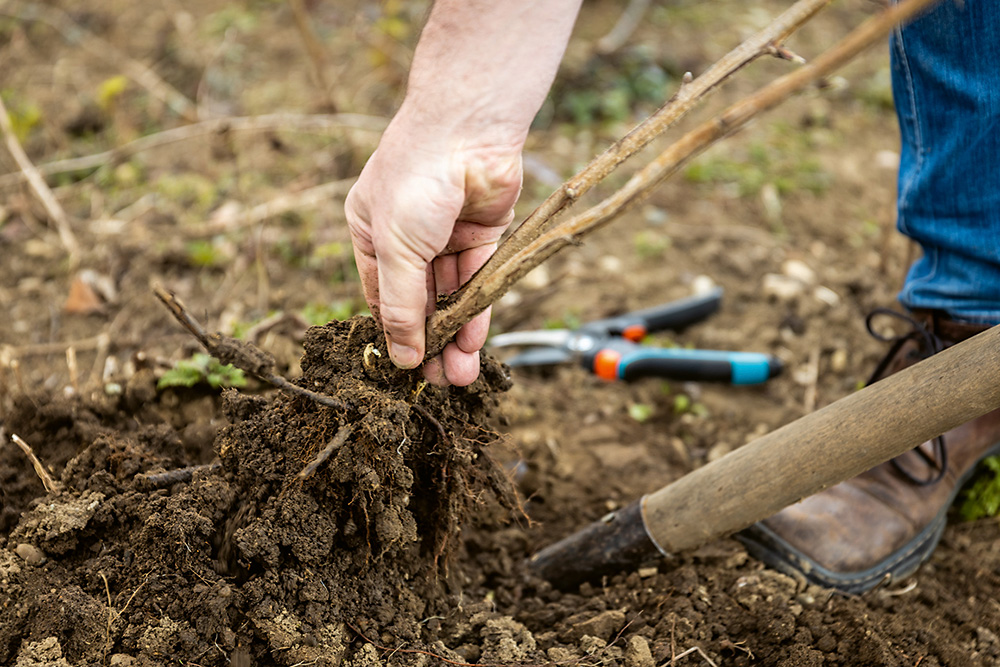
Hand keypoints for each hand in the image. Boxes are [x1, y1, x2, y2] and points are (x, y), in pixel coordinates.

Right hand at [345, 117, 521, 386]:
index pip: (381, 296)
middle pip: (419, 301)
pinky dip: (476, 312)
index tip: (406, 370)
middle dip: (429, 342)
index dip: (394, 333)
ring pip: (451, 296)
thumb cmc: (415, 179)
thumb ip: (400, 304)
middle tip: (439, 383)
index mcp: (372, 233)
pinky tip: (472, 344)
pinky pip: (478, 282)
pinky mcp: (484, 234)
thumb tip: (402, 357)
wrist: (469, 129)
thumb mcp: (396, 248)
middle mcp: (408, 236)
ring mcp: (447, 236)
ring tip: (459, 376)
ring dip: (455, 335)